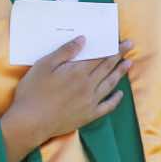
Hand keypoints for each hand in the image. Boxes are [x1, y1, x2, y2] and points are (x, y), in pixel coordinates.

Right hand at [2, 37, 130, 161]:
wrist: (31, 122)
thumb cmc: (33, 91)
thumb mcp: (44, 65)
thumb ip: (65, 52)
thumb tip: (83, 39)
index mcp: (78, 72)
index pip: (100, 57)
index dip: (113, 49)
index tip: (124, 42)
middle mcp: (88, 85)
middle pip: (107, 68)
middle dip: (119, 56)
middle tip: (130, 46)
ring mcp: (90, 101)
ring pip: (110, 84)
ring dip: (120, 73)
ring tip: (128, 64)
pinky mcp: (88, 115)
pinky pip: (107, 106)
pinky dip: (116, 99)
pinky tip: (120, 94)